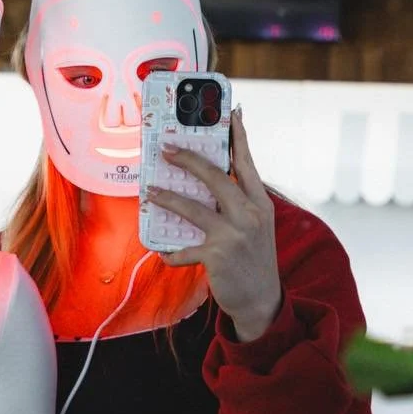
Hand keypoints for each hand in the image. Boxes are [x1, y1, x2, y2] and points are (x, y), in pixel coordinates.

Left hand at [149, 107, 282, 341]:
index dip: (238, 136)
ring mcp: (234, 235)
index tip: (229, 112)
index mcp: (260, 204)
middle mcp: (250, 215)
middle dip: (189, 159)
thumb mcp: (256, 227)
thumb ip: (239, 205)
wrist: (262, 301)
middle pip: (216, 177)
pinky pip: (184, 249)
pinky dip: (171, 251)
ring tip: (150, 192)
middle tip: (166, 148)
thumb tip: (208, 185)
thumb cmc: (253, 260)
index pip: (248, 163)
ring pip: (194, 208)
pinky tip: (162, 251)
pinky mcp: (217, 255)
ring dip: (167, 198)